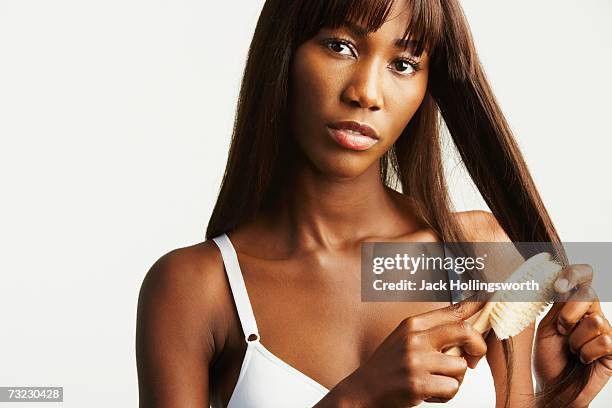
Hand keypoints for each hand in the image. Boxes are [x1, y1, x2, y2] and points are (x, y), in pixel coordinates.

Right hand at [321, 297, 487, 407]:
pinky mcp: (418, 384)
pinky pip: (452, 388)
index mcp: (413, 324)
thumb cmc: (388, 365)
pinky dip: (445, 395)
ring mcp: (416, 360)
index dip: (477, 303)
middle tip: (473, 359)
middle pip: (463, 330)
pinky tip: (429, 393)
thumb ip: (433, 330)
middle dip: (478, 346)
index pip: (453, 309)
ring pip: (460, 366)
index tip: (493, 294)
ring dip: (455, 379)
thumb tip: (467, 323)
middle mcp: (415, 338)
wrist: (363, 390)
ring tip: (436, 381)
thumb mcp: (406, 338)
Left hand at [534, 264, 611, 406]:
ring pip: (594, 320)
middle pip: (589, 294)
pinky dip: (586, 353)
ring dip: (575, 339)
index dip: (574, 274)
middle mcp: (592, 313)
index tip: (558, 286)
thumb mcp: (545, 325)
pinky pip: (604, 341)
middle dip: (568, 314)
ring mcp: (605, 331)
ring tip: (571, 349)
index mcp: (572, 302)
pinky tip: (582, 360)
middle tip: (561, 331)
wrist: (553, 387)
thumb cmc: (547, 356)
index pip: (583, 275)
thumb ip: (555, 302)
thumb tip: (554, 278)